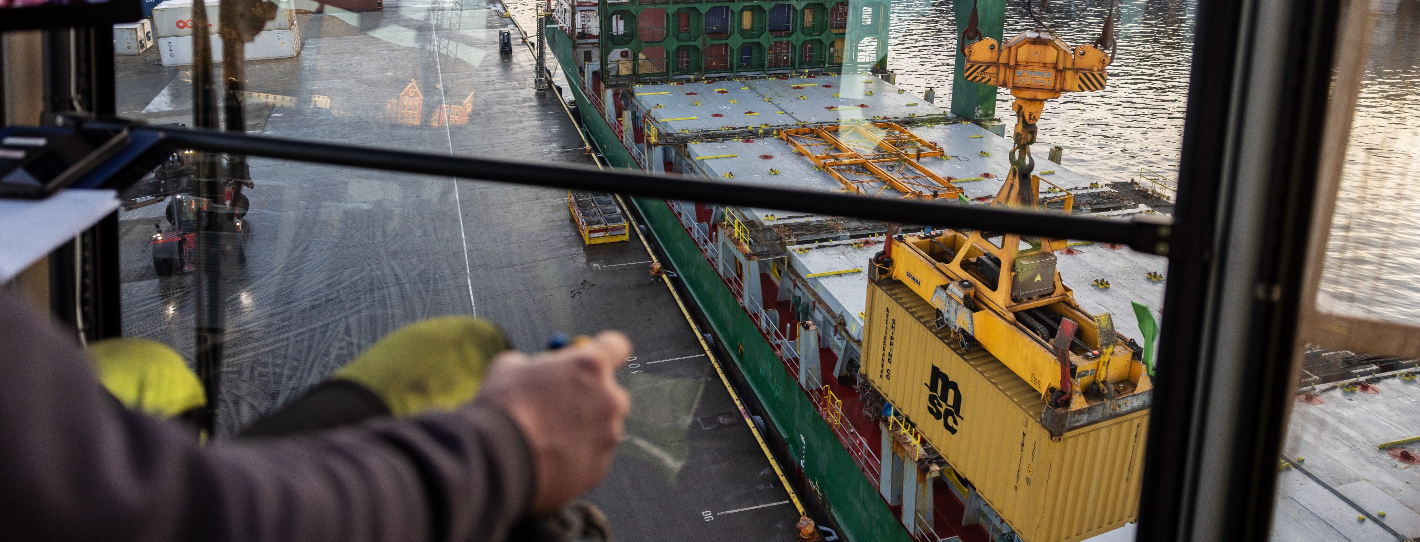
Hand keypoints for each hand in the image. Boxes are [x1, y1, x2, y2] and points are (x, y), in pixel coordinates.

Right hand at [478, 331, 632, 512]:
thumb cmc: (502, 406)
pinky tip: (549, 461)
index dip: (603, 352)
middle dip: (593, 400)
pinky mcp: (600, 467)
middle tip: (563, 409)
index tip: (592, 361)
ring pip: (603, 429)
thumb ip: (537, 363)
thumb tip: (541, 367)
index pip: (616, 346)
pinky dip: (576, 459)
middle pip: (612, 394)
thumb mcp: (512, 367)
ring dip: (584, 431)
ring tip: (548, 440)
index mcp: (590, 365)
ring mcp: (608, 435)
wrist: (496, 458)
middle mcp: (609, 398)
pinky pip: (593, 458)